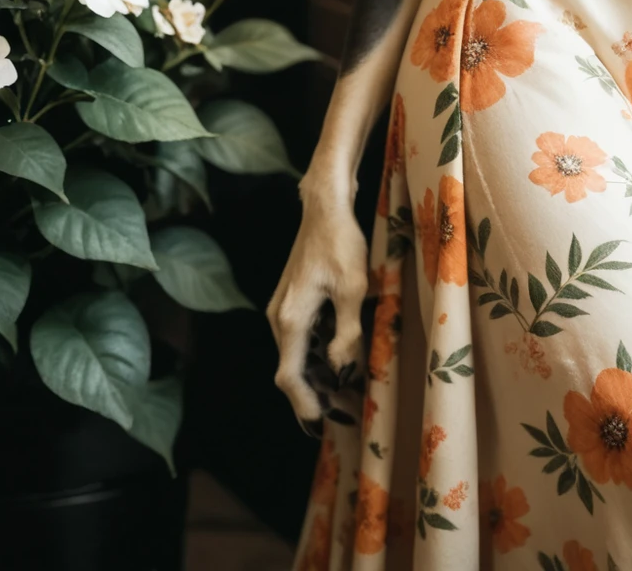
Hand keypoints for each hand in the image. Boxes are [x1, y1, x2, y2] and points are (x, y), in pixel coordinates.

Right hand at [268, 175, 369, 427]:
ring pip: (295, 354)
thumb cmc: (340, 243)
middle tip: (344, 412)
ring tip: (346, 391)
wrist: (325, 206)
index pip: (289, 376)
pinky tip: (338, 360)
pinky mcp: (291, 299)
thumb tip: (340, 367)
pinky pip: (299, 338)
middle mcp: (278, 317)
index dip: (303, 404)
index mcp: (290, 319)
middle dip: (315, 394)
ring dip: (316, 375)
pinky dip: (315, 355)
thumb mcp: (352, 288)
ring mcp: (282, 307)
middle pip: (290, 369)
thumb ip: (346, 332)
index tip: (321, 425)